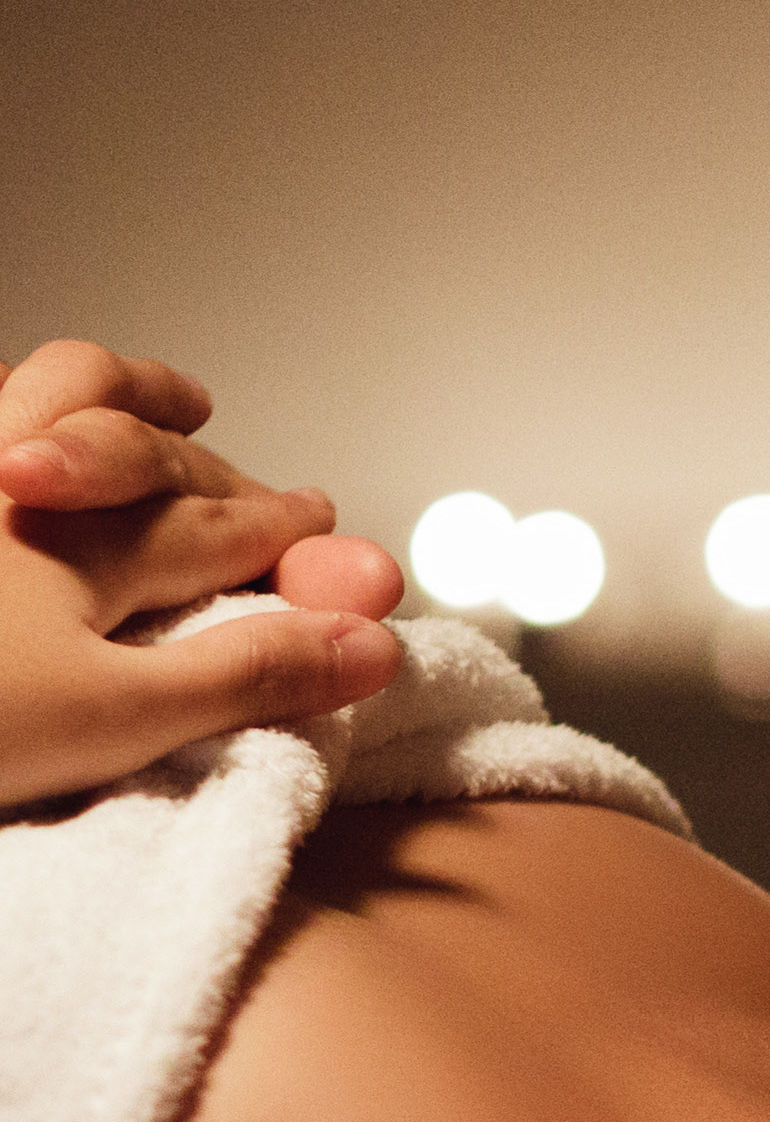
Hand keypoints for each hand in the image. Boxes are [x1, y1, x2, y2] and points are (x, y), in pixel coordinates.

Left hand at [0, 341, 403, 806]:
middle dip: (216, 464)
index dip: (284, 533)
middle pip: (147, 450)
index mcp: (86, 541)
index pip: (219, 526)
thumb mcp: (115, 720)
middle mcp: (16, 480)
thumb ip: (247, 675)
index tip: (328, 537)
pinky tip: (22, 435)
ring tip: (159, 398)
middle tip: (261, 480)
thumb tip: (373, 642)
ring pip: (43, 392)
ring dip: (115, 394)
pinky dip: (21, 412)